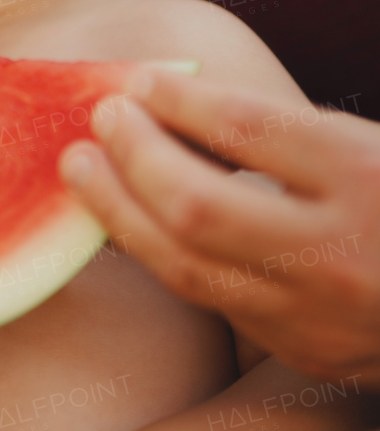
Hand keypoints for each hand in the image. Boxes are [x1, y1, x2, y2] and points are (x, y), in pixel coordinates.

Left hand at [58, 68, 379, 387]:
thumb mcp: (377, 147)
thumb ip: (296, 132)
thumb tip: (183, 103)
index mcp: (373, 178)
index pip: (250, 128)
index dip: (180, 99)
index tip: (140, 78)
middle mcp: (342, 251)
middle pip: (196, 206)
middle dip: (132, 156)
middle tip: (99, 118)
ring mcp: (318, 314)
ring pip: (184, 266)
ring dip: (118, 211)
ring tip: (80, 168)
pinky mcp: (302, 352)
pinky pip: (209, 298)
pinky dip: (157, 254)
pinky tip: (126, 219)